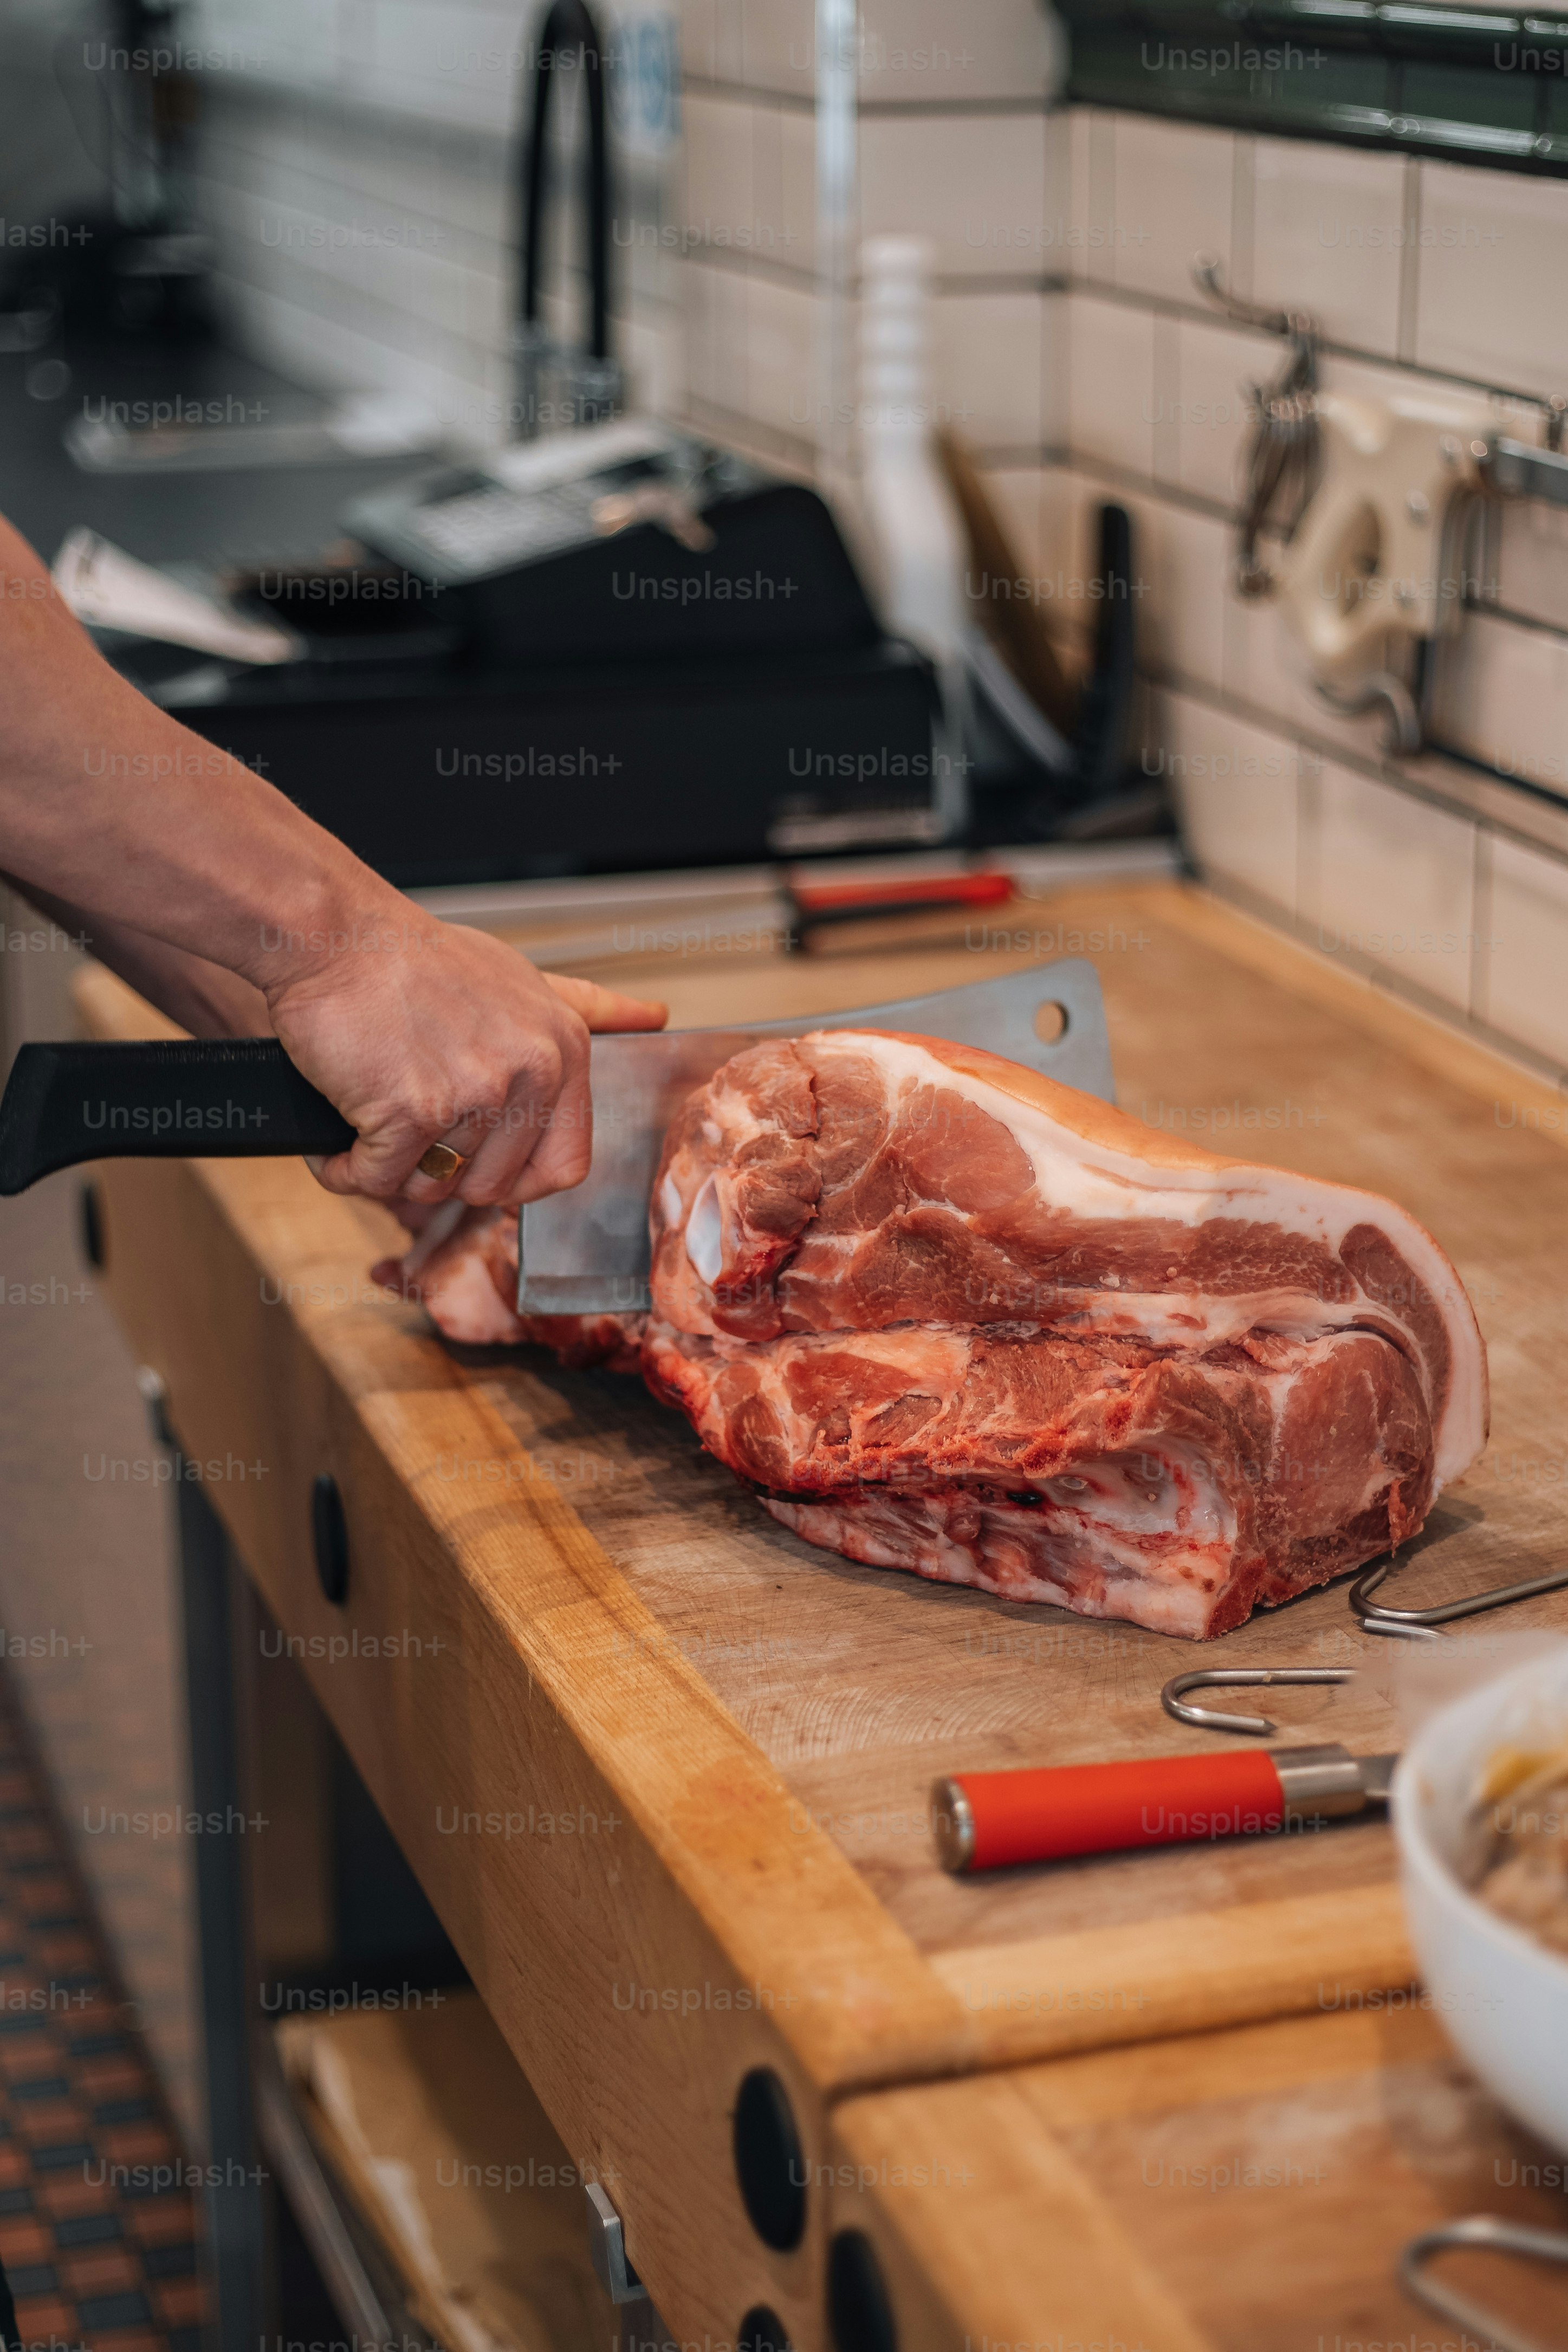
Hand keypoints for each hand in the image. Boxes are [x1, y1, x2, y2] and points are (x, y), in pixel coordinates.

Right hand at [263, 922, 665, 1207]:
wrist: (334, 935)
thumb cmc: (417, 960)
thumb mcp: (523, 979)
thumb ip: (587, 1008)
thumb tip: (656, 1016)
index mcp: (563, 1049)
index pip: (566, 1166)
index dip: (517, 1184)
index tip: (480, 1168)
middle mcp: (528, 1073)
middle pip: (490, 1186)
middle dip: (440, 1171)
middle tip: (406, 1123)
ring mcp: (471, 1093)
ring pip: (431, 1185)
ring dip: (389, 1166)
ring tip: (371, 1113)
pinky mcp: (408, 1110)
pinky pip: (376, 1178)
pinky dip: (345, 1167)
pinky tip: (339, 1134)